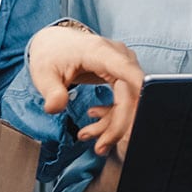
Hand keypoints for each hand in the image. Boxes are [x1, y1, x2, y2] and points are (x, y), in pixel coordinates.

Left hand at [27, 24, 143, 155]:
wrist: (54, 43)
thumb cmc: (50, 54)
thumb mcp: (44, 74)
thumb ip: (51, 92)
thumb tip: (54, 108)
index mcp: (99, 51)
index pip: (126, 70)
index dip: (140, 90)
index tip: (147, 112)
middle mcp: (118, 56)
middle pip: (131, 94)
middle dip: (118, 126)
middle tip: (100, 148)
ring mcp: (123, 65)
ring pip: (131, 101)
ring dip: (114, 125)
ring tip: (87, 136)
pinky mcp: (122, 75)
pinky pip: (126, 100)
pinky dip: (113, 117)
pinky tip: (93, 121)